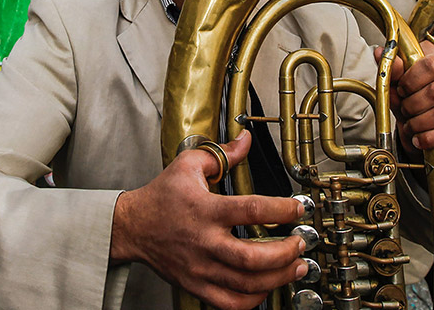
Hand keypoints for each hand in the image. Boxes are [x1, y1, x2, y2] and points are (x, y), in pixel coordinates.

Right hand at [110, 131, 308, 309]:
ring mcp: (200, 268)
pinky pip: (230, 303)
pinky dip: (254, 299)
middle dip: (286, 252)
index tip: (298, 207)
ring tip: (296, 266)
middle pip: (252, 257)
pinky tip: (267, 286)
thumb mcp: (188, 164)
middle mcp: (204, 241)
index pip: (252, 210)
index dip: (283, 210)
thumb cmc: (161, 196)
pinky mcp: (196, 285)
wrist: (132, 227)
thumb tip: (246, 141)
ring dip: (279, 277)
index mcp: (205, 209)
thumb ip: (222, 154)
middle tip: (301, 243)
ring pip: (246, 283)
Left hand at [376, 38, 433, 154]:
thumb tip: (380, 52)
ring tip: (411, 125)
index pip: (431, 64)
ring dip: (418, 123)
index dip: (411, 79)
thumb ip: (392, 71)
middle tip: (405, 110)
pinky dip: (429, 137)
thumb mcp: (401, 87)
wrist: (428, 130)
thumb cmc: (416, 104)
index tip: (401, 89)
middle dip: (412, 105)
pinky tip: (419, 138)